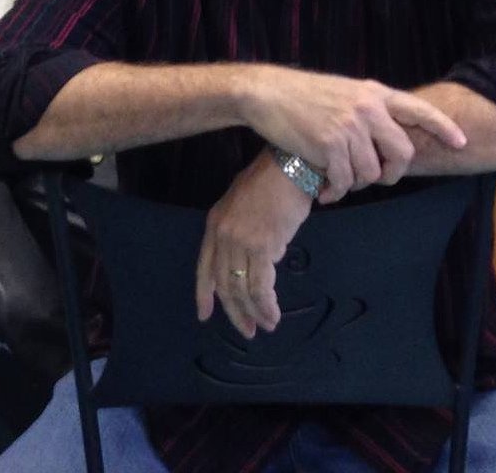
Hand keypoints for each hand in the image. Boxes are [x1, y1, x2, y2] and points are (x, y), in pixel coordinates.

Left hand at [195, 152, 312, 336]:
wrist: (291, 165)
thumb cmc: (274, 181)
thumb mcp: (244, 203)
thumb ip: (243, 231)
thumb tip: (259, 255)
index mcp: (215, 224)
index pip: (204, 267)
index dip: (204, 294)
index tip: (205, 315)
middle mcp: (222, 235)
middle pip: (223, 283)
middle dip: (235, 311)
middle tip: (247, 329)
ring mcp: (240, 242)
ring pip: (242, 288)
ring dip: (254, 312)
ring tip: (265, 326)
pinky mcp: (262, 246)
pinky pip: (261, 286)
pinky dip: (267, 304)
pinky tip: (273, 314)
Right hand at [238, 66, 466, 202]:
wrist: (269, 93)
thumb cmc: (306, 96)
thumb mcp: (347, 92)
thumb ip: (371, 110)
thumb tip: (390, 138)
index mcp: (375, 94)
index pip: (419, 110)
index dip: (444, 127)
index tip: (460, 142)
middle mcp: (368, 109)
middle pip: (402, 153)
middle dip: (393, 173)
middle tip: (378, 179)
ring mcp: (349, 127)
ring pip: (371, 172)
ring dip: (356, 183)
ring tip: (339, 179)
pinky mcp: (329, 146)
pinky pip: (344, 182)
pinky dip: (336, 192)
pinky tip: (325, 191)